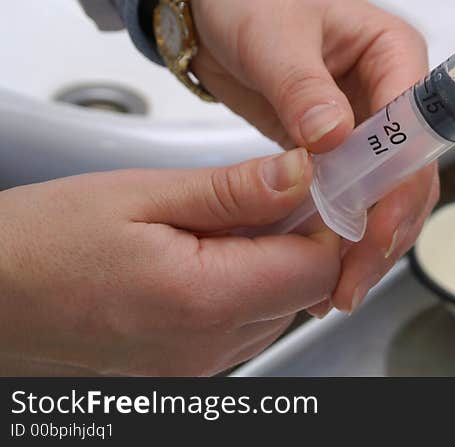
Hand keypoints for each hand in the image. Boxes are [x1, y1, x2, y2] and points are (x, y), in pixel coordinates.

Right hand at [0, 149, 338, 375]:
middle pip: (303, 288)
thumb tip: (303, 173)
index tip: (315, 180)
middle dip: (299, 234)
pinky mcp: (185, 367)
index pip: (317, 267)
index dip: (326, 219)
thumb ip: (233, 191)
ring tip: (221, 218)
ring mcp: (198, 365)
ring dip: (270, 258)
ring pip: (279, 305)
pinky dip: (242, 282)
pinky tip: (204, 250)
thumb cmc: (42, 244)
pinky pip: (244, 322)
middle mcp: (210, 347)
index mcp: (205, 300)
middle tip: (265, 187)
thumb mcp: (142, 195)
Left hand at [189, 0, 439, 313]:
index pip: (416, 130)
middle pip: (410, 172)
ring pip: (385, 190)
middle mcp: (390, 90)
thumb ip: (303, 88)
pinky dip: (339, 226)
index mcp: (394, 53)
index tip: (374, 233)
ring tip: (339, 288)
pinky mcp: (334, 141)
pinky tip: (323, 261)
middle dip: (387, 228)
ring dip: (367, 238)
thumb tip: (333, 139)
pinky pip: (349, 189)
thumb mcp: (273, 36)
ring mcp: (364, 119)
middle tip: (351, 281)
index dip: (401, 186)